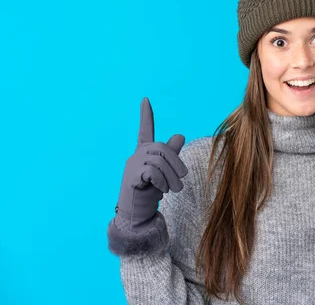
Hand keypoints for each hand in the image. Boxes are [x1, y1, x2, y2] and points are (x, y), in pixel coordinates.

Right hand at [115, 97, 188, 232]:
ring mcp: (132, 166)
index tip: (145, 99)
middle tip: (183, 180)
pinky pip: (152, 172)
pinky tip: (162, 191)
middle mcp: (137, 156)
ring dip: (172, 177)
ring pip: (159, 161)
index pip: (145, 130)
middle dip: (176, 163)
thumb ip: (172, 155)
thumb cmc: (150, 193)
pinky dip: (162, 182)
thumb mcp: (165, 173)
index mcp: (145, 152)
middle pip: (162, 148)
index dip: (146, 116)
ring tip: (175, 190)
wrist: (138, 214)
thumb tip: (179, 135)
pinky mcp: (131, 177)